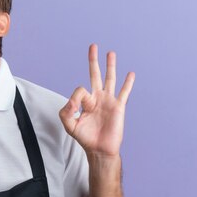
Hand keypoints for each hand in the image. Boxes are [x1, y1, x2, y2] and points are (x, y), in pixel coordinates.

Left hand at [59, 43, 134, 157]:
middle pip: (95, 74)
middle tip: (93, 46)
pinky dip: (127, 83)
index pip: (80, 90)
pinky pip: (124, 92)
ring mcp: (109, 101)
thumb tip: (74, 99)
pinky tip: (130, 73)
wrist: (100, 149)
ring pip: (110, 79)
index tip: (77, 108)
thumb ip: (66, 110)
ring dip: (110, 65)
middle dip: (93, 61)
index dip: (77, 97)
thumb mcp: (69, 125)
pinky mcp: (119, 107)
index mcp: (85, 101)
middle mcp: (97, 98)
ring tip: (110, 53)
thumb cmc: (85, 138)